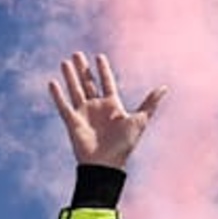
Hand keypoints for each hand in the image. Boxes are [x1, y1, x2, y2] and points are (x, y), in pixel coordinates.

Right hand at [46, 51, 166, 171]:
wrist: (107, 164)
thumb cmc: (124, 144)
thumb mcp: (140, 120)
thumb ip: (150, 103)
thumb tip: (165, 88)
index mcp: (112, 105)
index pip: (106, 82)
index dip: (103, 70)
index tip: (100, 56)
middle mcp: (97, 107)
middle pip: (88, 83)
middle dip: (83, 69)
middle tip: (77, 53)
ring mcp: (84, 114)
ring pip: (75, 90)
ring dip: (70, 76)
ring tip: (65, 62)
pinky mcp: (72, 122)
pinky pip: (63, 105)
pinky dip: (57, 95)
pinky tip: (52, 82)